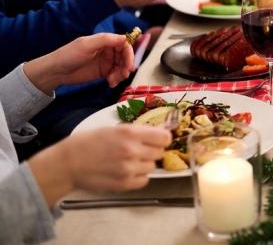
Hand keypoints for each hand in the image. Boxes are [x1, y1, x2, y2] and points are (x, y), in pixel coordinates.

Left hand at [23, 34, 133, 92]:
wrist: (55, 72)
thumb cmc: (69, 55)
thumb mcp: (86, 45)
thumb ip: (106, 40)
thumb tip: (125, 38)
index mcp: (104, 41)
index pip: (124, 44)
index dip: (129, 54)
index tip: (130, 65)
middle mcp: (107, 50)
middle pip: (125, 56)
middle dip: (126, 65)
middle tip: (123, 75)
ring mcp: (106, 61)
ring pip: (122, 66)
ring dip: (121, 74)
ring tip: (114, 81)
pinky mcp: (103, 72)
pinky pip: (116, 74)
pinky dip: (116, 79)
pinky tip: (110, 83)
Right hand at [28, 125, 171, 204]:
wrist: (67, 164)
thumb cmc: (87, 142)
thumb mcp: (113, 129)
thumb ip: (136, 131)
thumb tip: (159, 132)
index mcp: (130, 133)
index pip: (164, 137)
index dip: (162, 138)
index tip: (158, 139)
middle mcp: (132, 150)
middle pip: (159, 152)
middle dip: (152, 150)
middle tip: (138, 150)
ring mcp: (129, 169)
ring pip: (152, 166)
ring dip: (144, 164)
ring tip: (128, 161)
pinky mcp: (124, 184)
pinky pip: (144, 180)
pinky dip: (139, 177)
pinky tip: (127, 172)